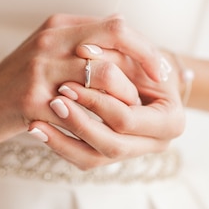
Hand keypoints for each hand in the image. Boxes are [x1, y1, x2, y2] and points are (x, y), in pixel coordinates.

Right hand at [0, 14, 164, 144]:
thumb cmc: (17, 80)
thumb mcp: (48, 52)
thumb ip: (81, 44)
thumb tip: (127, 46)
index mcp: (59, 27)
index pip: (115, 25)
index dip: (143, 47)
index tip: (159, 70)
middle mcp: (50, 41)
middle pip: (114, 42)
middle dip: (142, 70)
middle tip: (155, 94)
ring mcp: (40, 69)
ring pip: (103, 74)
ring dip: (124, 97)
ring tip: (130, 113)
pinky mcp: (31, 99)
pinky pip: (79, 109)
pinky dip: (99, 120)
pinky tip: (105, 130)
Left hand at [27, 45, 185, 169]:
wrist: (147, 78)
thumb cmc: (143, 61)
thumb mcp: (134, 54)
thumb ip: (115, 54)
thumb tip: (82, 50)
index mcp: (171, 120)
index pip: (127, 118)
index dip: (98, 102)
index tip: (66, 85)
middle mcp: (158, 143)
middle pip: (113, 143)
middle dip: (80, 123)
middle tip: (51, 102)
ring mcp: (133, 152)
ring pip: (95, 158)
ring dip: (64, 140)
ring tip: (36, 123)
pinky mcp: (112, 154)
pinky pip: (83, 159)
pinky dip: (59, 145)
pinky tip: (36, 130)